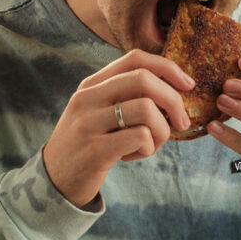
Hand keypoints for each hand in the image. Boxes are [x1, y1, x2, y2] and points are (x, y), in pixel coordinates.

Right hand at [43, 49, 194, 207]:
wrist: (53, 180)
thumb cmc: (85, 145)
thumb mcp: (96, 112)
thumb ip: (123, 96)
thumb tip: (172, 88)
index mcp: (91, 85)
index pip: (135, 59)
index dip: (167, 67)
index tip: (187, 84)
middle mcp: (88, 99)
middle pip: (144, 80)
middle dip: (174, 100)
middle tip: (181, 122)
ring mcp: (89, 123)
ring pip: (147, 110)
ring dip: (162, 131)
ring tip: (150, 145)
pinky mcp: (96, 150)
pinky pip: (141, 138)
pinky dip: (148, 149)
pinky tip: (132, 156)